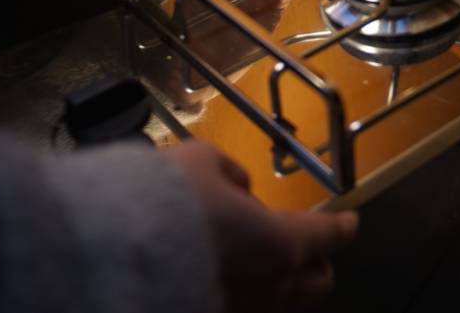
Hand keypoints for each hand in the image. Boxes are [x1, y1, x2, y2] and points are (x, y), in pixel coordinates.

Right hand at [164, 142, 358, 312]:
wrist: (111, 253)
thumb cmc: (162, 202)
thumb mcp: (202, 161)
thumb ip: (231, 173)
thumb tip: (238, 185)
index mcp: (279, 243)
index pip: (328, 235)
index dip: (342, 225)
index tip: (349, 221)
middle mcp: (269, 288)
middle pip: (317, 283)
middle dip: (316, 262)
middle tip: (304, 246)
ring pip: (276, 302)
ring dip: (273, 281)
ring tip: (250, 260)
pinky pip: (240, 308)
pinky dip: (239, 293)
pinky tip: (217, 276)